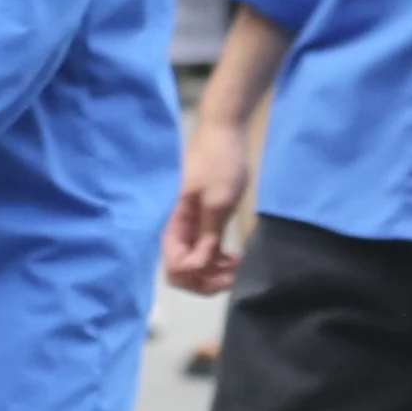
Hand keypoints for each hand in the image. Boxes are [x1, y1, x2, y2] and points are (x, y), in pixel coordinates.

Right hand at [165, 115, 254, 293]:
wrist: (224, 130)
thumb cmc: (220, 161)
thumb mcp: (218, 200)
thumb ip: (206, 235)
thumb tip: (198, 266)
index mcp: (174, 222)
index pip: (175, 265)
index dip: (197, 274)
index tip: (224, 266)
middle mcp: (176, 229)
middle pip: (180, 272)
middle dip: (205, 280)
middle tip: (234, 275)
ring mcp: (187, 227)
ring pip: (192, 266)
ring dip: (213, 274)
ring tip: (237, 268)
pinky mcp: (200, 223)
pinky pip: (201, 253)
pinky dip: (216, 262)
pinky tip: (233, 259)